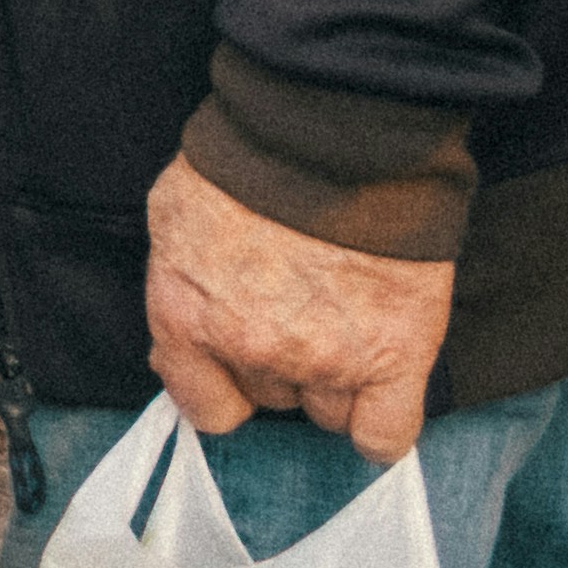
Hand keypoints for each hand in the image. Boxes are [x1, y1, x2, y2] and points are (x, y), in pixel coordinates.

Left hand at [140, 152, 451, 454]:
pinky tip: (384, 392)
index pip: (205, 407)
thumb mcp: (173, 216)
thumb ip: (177, 286)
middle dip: (282, 364)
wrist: (333, 134)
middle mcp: (253, 350)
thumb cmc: (248, 163)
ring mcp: (326, 359)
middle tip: (300, 310)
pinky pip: (387, 433)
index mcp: (187, 320)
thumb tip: (181, 339)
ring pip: (328, 411)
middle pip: (271, 398)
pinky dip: (384, 425)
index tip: (241, 367)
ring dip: (335, 381)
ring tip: (346, 321)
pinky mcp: (395, 356)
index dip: (226, 387)